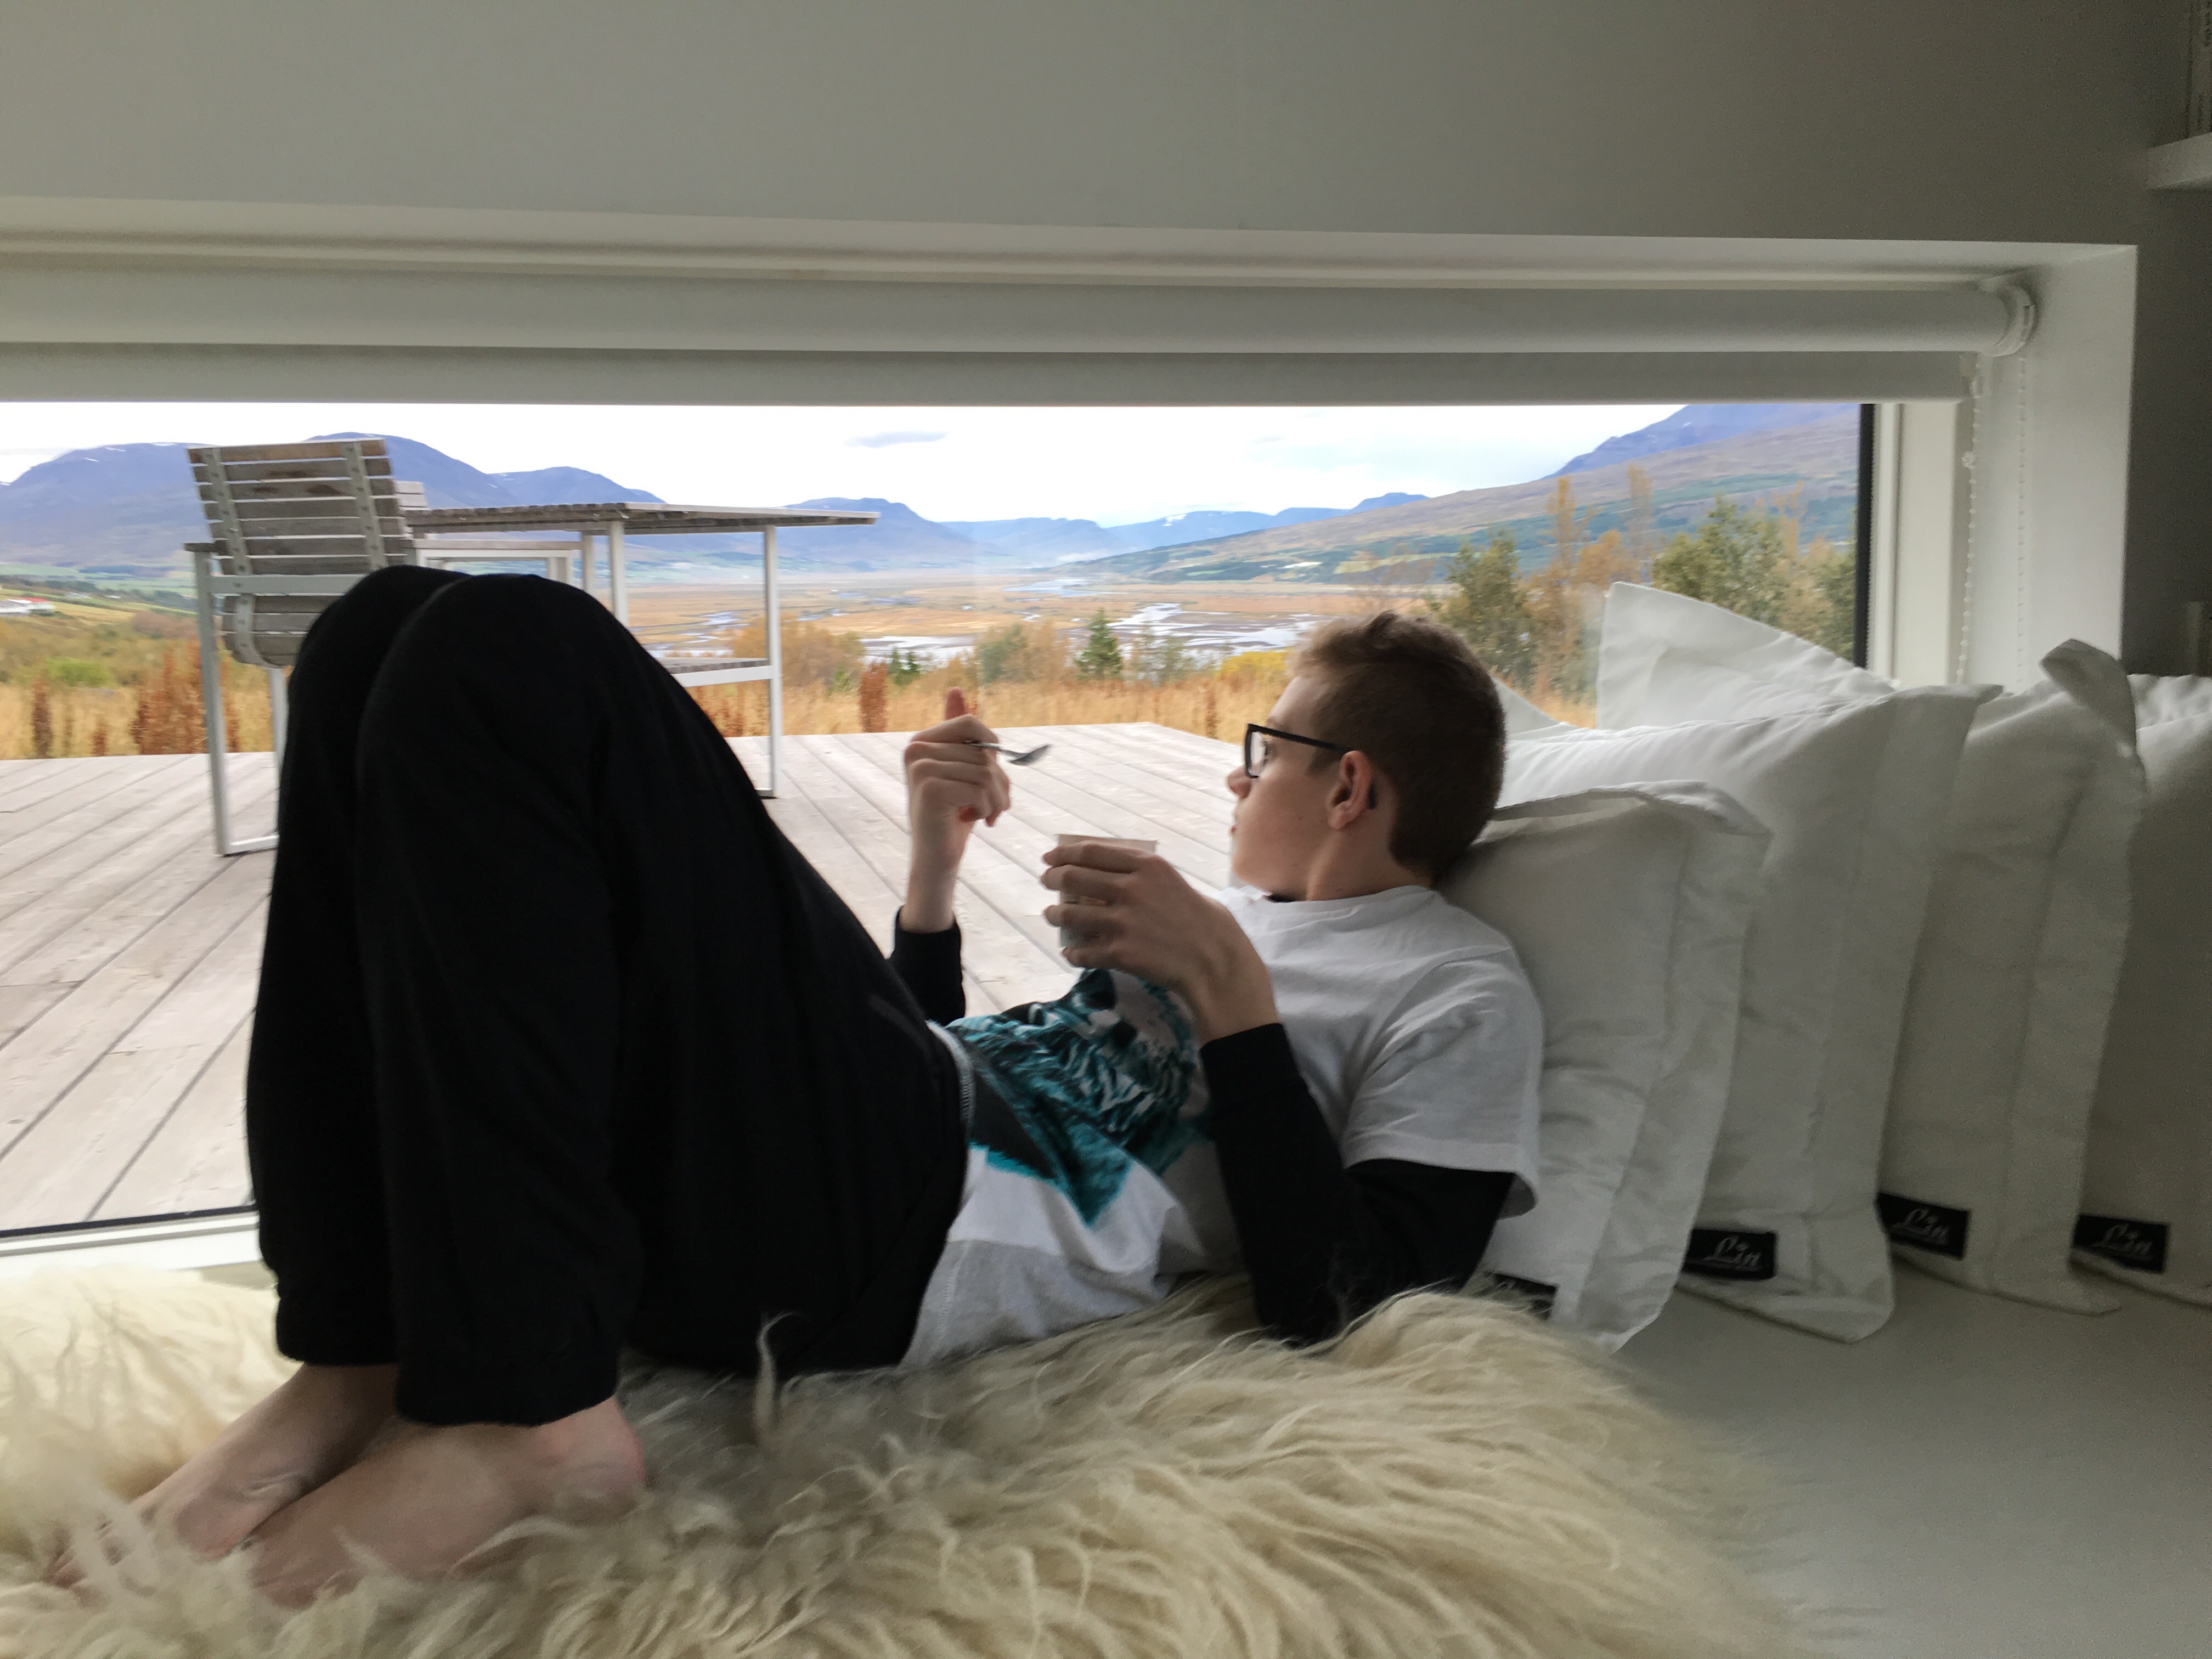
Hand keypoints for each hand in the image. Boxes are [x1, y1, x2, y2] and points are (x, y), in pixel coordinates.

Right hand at [902, 688, 1009, 932]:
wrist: (937, 858)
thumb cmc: (954, 814)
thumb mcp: (963, 771)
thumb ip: (960, 735)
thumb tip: (955, 689)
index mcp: (922, 741)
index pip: (971, 722)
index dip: (992, 747)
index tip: (991, 775)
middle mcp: (916, 749)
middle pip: (984, 751)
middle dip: (999, 783)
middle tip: (993, 808)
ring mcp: (921, 768)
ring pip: (986, 771)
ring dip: (997, 799)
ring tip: (985, 815)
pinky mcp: (930, 788)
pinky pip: (980, 789)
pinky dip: (987, 809)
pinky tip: (972, 821)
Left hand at [1042, 841, 1277, 1042]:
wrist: (1213, 958)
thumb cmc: (1198, 918)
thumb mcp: (1173, 881)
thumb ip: (1140, 873)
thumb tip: (1100, 872)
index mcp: (1147, 865)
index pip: (1092, 852)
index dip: (1065, 853)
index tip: (1050, 856)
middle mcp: (1132, 889)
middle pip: (1074, 877)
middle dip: (1053, 878)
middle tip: (1046, 881)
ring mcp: (1124, 922)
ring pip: (1072, 915)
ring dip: (1056, 914)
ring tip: (1051, 915)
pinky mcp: (1121, 953)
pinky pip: (1084, 952)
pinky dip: (1073, 953)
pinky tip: (1069, 953)